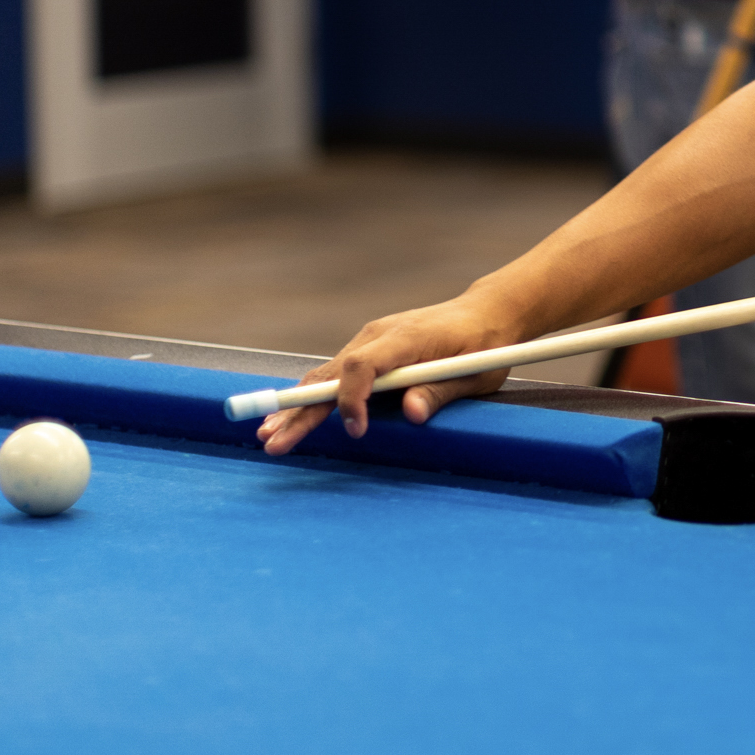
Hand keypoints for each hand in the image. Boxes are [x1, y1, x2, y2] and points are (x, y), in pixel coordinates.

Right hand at [254, 293, 521, 454]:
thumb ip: (440, 391)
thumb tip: (411, 415)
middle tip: (273, 440)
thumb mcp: (476, 373)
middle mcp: (379, 335)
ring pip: (326, 375)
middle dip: (300, 409)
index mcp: (406, 338)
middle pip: (331, 374)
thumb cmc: (485, 344)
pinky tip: (292, 418)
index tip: (356, 430)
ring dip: (297, 405)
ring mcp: (370, 340)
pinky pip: (336, 374)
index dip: (353, 398)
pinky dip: (314, 396)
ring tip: (270, 434)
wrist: (485, 313)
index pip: (364, 365)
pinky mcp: (369, 349)